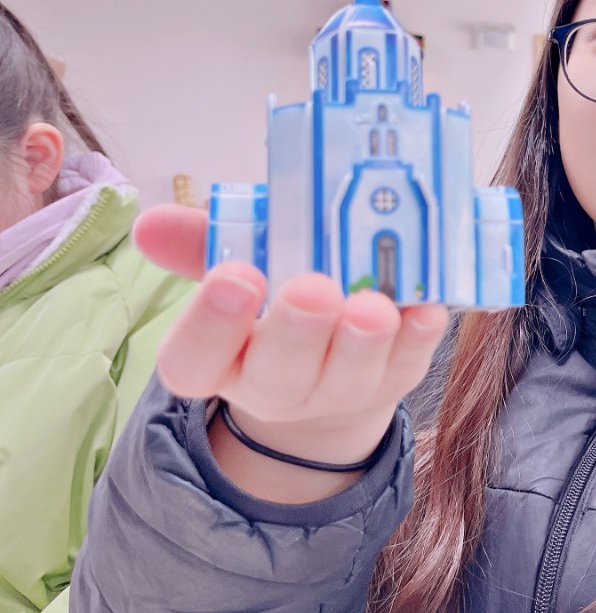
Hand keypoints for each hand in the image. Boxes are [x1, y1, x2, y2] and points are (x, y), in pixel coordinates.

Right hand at [133, 205, 448, 495]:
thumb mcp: (236, 262)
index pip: (195, 360)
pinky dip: (419, 336)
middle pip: (278, 376)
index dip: (211, 324)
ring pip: (348, 377)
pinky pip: (408, 363)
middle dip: (297, 332)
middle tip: (314, 289)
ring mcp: (340, 389)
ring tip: (373, 305)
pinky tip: (427, 308)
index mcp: (219, 358)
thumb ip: (201, 241)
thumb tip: (152, 223)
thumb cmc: (273, 293)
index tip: (235, 276)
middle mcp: (275, 385)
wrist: (332, 354)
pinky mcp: (395, 377)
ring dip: (363, 341)